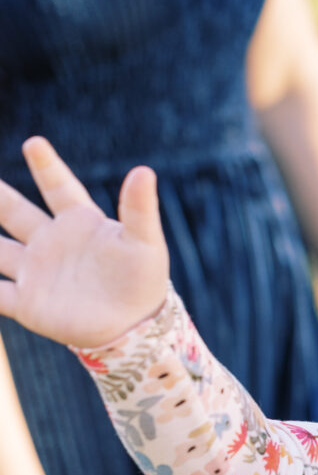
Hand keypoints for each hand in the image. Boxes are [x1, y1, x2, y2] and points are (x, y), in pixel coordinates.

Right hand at [0, 138, 168, 346]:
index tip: (34, 143)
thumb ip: (139, 209)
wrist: (134, 330)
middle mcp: (53, 243)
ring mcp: (37, 272)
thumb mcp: (145, 243)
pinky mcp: (27, 303)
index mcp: (81, 223)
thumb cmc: (144, 282)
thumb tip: (144, 171)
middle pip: (16, 213)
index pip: (58, 188)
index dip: (47, 166)